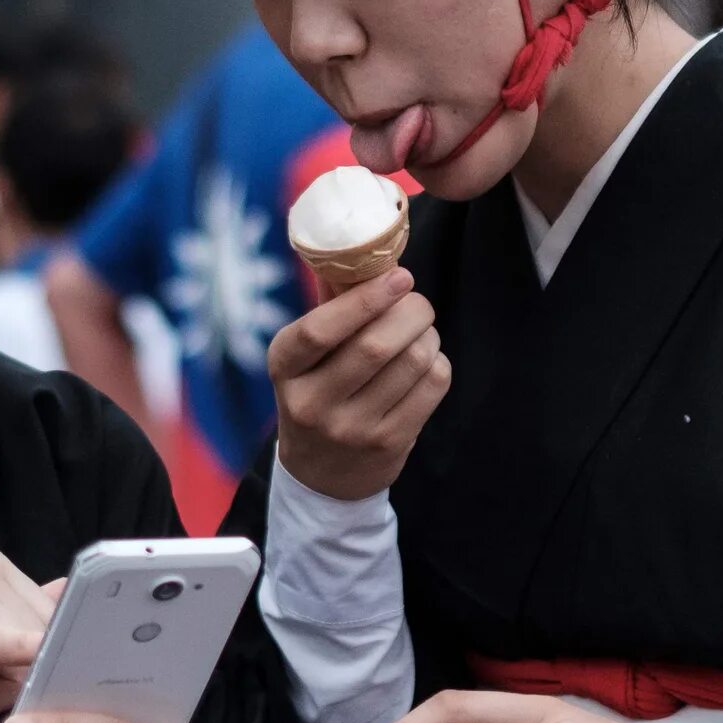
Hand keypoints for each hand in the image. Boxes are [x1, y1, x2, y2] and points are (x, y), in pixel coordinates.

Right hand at [0, 543, 55, 710]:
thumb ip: (11, 623)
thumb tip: (67, 624)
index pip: (49, 611)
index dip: (46, 655)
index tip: (30, 686)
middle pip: (44, 630)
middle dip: (24, 676)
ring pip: (29, 649)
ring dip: (2, 691)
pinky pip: (8, 650)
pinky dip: (14, 677)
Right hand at [267, 268, 448, 500]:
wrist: (322, 476)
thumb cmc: (317, 392)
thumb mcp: (305, 356)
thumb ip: (330, 304)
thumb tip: (357, 247)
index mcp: (284, 368)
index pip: (319, 329)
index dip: (364, 299)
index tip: (399, 277)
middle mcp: (313, 403)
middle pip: (375, 345)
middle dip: (410, 311)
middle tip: (418, 301)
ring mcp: (352, 428)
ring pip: (411, 362)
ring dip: (427, 335)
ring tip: (422, 330)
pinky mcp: (388, 443)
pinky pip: (431, 386)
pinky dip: (437, 362)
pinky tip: (426, 361)